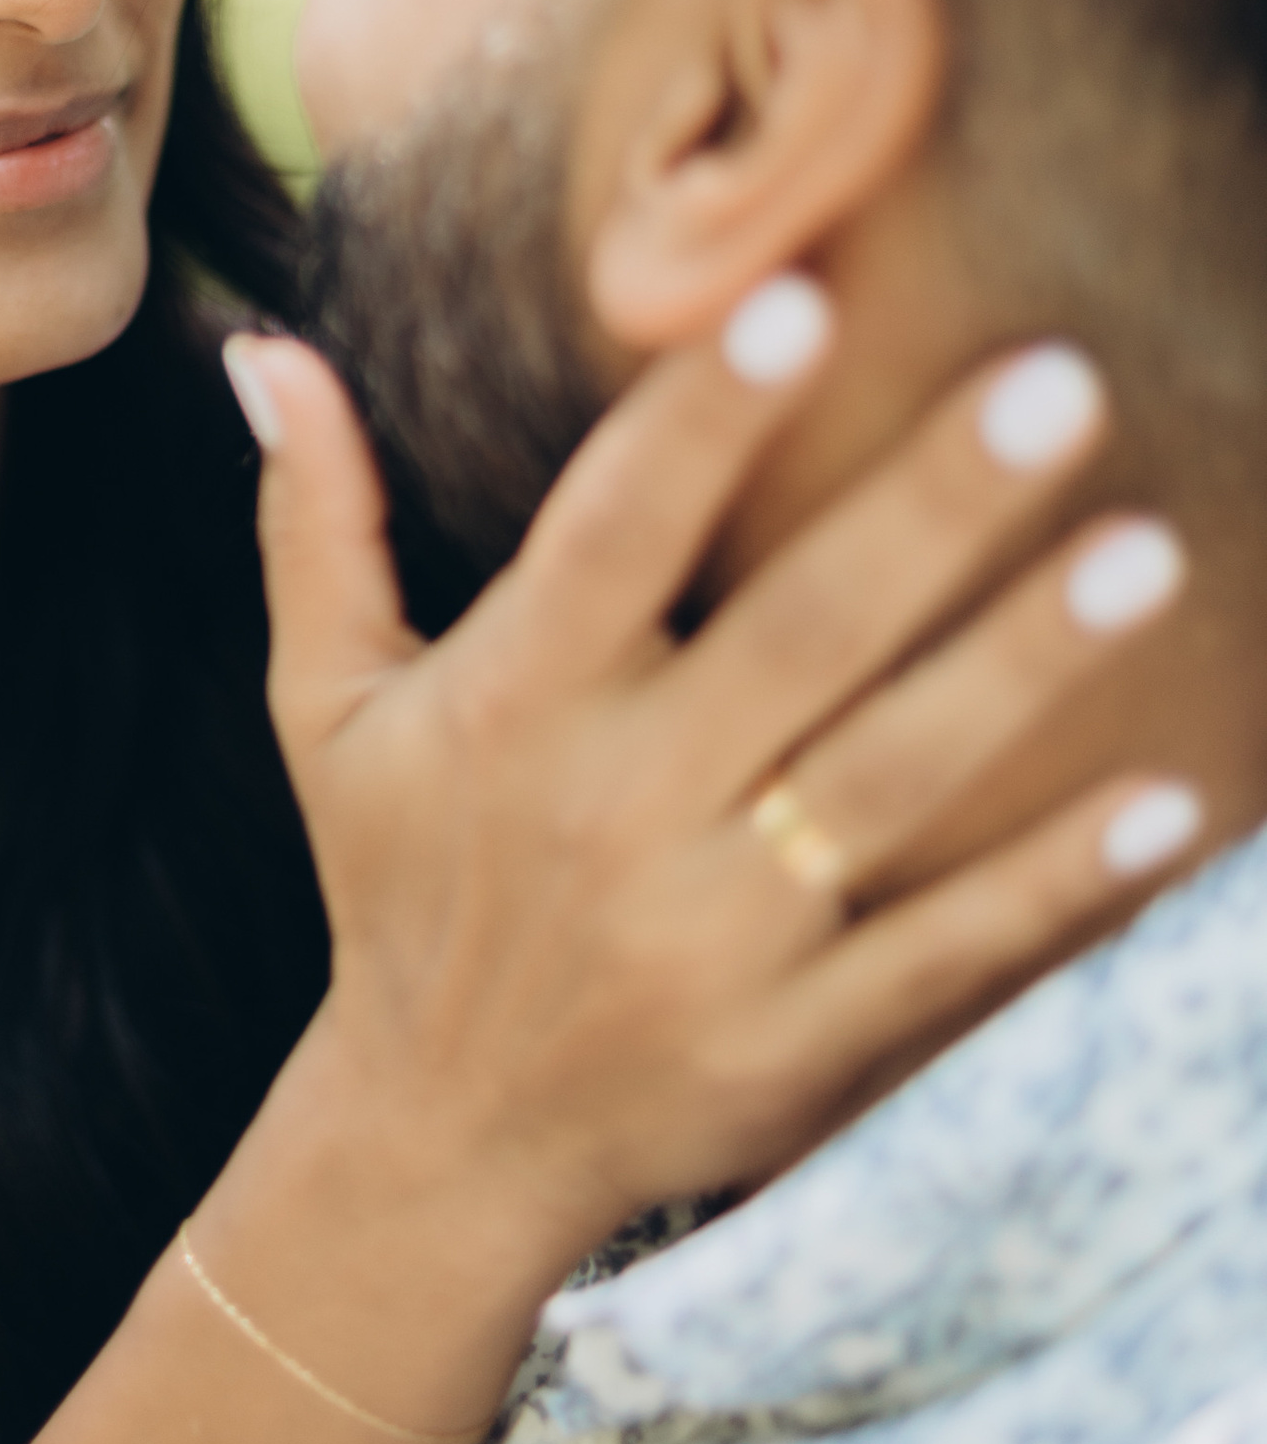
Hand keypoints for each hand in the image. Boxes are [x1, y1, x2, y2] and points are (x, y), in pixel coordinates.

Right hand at [230, 284, 1198, 1272]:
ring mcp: (712, 938)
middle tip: (1061, 381)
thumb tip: (267, 351)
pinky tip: (1176, 808)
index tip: (798, 299)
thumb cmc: (396, 884)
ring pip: (890, 781)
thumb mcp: (322, 708)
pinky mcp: (795, 1045)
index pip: (610, 537)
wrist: (434, 1144)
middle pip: (795, 638)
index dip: (700, 423)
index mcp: (505, 710)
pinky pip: (947, 955)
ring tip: (1148, 555)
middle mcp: (611, 813)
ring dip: (1023, 668)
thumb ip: (317, 524)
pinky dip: (1059, 888)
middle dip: (930, 509)